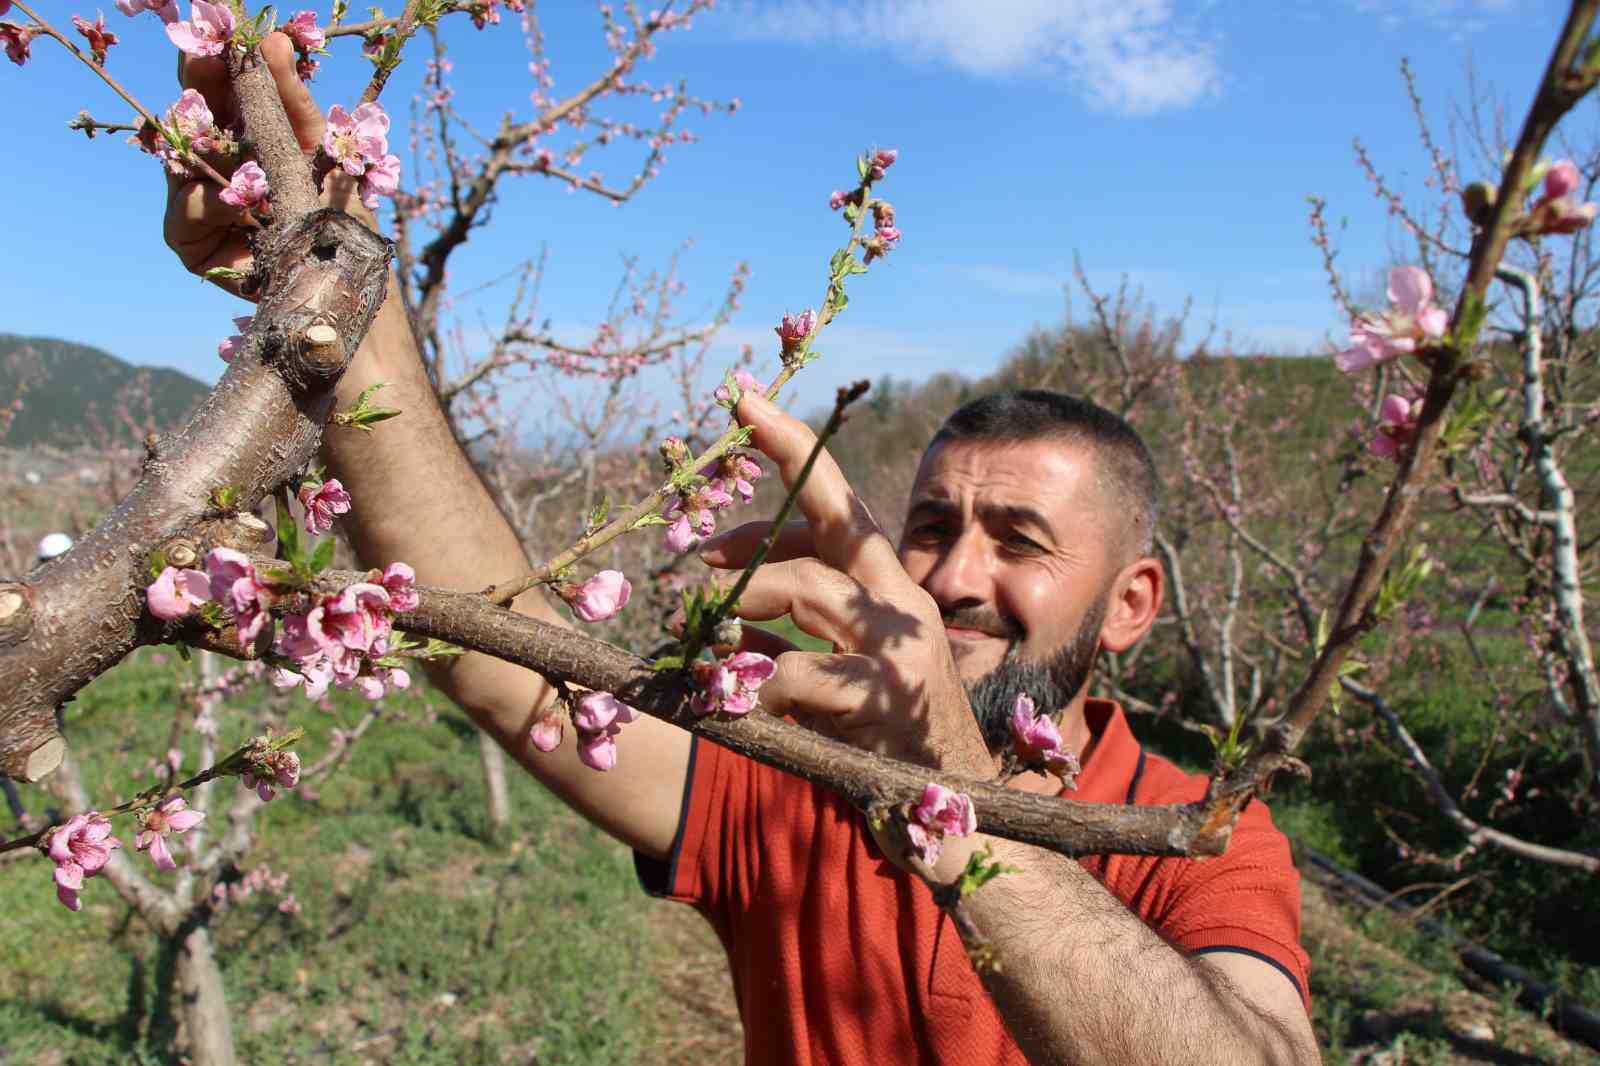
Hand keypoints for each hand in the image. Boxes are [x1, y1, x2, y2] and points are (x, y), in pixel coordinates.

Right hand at [162, 33, 367, 295]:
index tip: (221, 36)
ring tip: (225, 129)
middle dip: (197, 85)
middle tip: (203, 57)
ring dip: (201, 140)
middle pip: (192, 115)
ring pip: (180, 158)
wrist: (349, 285)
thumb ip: (295, 101)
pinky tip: (237, 202)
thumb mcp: (325, 152)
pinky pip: (187, 210)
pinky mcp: (192, 243)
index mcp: (247, 138)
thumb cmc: (340, 218)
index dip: (216, 64)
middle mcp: (217, 165)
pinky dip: (210, 202)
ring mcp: (199, 201)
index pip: (220, 92)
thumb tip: (274, 40)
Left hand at [701, 391, 994, 780]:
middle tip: (700, 540)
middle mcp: (904, 601)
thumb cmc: (885, 733)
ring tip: (700, 632)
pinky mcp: (884, 698)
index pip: (839, 501)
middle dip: (765, 500)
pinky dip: (751, 682)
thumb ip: (789, 621)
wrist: (957, 811)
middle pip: (832, 521)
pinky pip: (796, 673)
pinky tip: (736, 699)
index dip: (791, 445)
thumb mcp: (836, 662)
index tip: (742, 399)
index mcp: (890, 586)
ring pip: (806, 588)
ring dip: (742, 601)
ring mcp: (900, 646)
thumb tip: (720, 591)